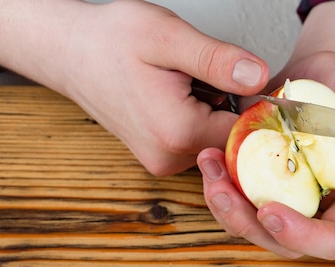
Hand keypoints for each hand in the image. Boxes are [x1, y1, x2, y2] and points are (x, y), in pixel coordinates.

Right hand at [0, 0, 268, 175]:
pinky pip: (200, 143)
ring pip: (218, 142)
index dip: (262, 108)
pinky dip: (202, 120)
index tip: (263, 84)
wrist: (70, 52)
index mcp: (177, 131)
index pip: (248, 134)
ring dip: (217, 114)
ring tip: (189, 85)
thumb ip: (217, 59)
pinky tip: (183, 98)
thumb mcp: (167, 36)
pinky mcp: (161, 158)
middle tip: (213, 76)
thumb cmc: (110, 40)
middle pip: (234, 141)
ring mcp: (164, 161)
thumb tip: (259, 77)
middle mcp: (171, 157)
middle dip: (235, 109)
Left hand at [198, 3, 334, 259]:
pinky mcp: (262, 192)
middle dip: (249, 225)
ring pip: (255, 230)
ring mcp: (290, 204)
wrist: (306, 74)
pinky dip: (219, 189)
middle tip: (221, 190)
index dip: (303, 236)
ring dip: (226, 209)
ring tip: (209, 170)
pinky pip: (238, 206)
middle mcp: (322, 209)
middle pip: (287, 244)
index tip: (269, 212)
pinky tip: (208, 161)